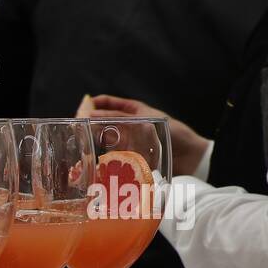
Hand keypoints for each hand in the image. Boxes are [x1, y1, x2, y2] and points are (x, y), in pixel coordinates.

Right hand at [76, 94, 210, 176]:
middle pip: (102, 123)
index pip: (107, 103)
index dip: (92, 104)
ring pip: (104, 142)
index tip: (79, 110)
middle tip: (76, 132)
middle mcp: (128, 127)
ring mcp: (128, 144)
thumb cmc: (174, 134)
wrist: (191, 159)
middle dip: (88, 126)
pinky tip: (94, 164)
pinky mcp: (130, 160)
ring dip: (93, 145)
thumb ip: (120, 119)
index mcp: (133, 111)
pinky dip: (102, 161)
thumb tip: (92, 115)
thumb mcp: (145, 120)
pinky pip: (112, 159)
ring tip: (81, 150)